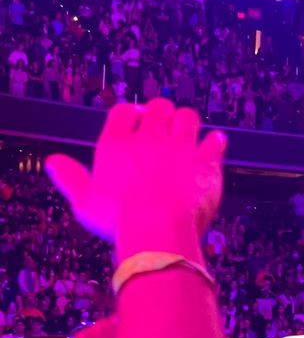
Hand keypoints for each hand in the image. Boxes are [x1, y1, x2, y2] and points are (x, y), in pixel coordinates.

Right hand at [46, 101, 226, 259]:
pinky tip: (213, 146)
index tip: (135, 119)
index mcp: (117, 144)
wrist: (158, 230)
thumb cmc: (119, 219)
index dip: (131, 112)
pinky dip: (214, 142)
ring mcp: (180, 147)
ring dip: (187, 122)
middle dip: (161, 113)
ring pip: (187, 117)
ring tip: (186, 132)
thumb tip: (54, 162)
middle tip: (163, 125)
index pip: (123, 111)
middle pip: (158, 107)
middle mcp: (149, 138)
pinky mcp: (205, 162)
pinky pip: (215, 141)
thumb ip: (71, 178)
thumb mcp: (85, 202)